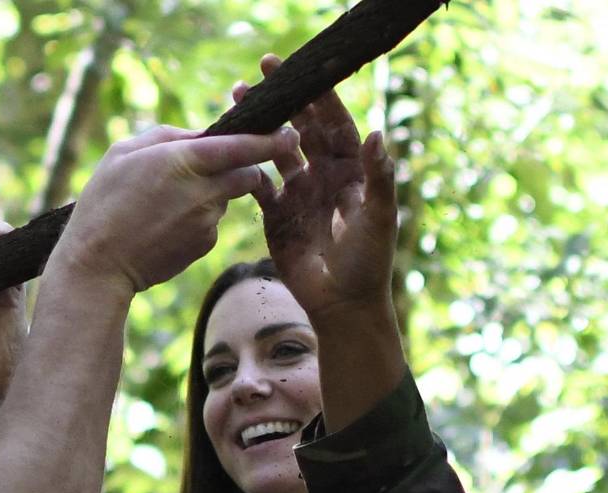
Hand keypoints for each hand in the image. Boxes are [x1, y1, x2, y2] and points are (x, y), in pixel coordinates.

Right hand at [55, 124, 299, 296]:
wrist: (98, 265)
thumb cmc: (103, 202)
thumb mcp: (124, 152)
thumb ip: (168, 136)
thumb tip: (201, 135)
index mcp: (186, 160)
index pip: (247, 146)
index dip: (273, 139)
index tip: (289, 132)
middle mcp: (205, 191)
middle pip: (249, 173)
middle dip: (243, 166)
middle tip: (215, 166)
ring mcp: (208, 222)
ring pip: (227, 197)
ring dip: (211, 193)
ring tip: (167, 202)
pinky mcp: (205, 245)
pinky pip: (212, 222)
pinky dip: (197, 218)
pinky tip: (165, 224)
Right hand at [244, 54, 397, 325]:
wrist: (342, 305)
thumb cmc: (368, 264)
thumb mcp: (379, 220)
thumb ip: (379, 178)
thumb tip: (376, 134)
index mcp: (351, 172)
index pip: (334, 124)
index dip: (319, 96)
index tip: (301, 72)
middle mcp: (324, 177)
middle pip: (302, 130)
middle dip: (284, 102)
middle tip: (261, 74)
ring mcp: (298, 196)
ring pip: (275, 152)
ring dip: (259, 129)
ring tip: (238, 103)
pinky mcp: (276, 217)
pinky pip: (258, 186)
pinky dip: (245, 169)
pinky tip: (228, 151)